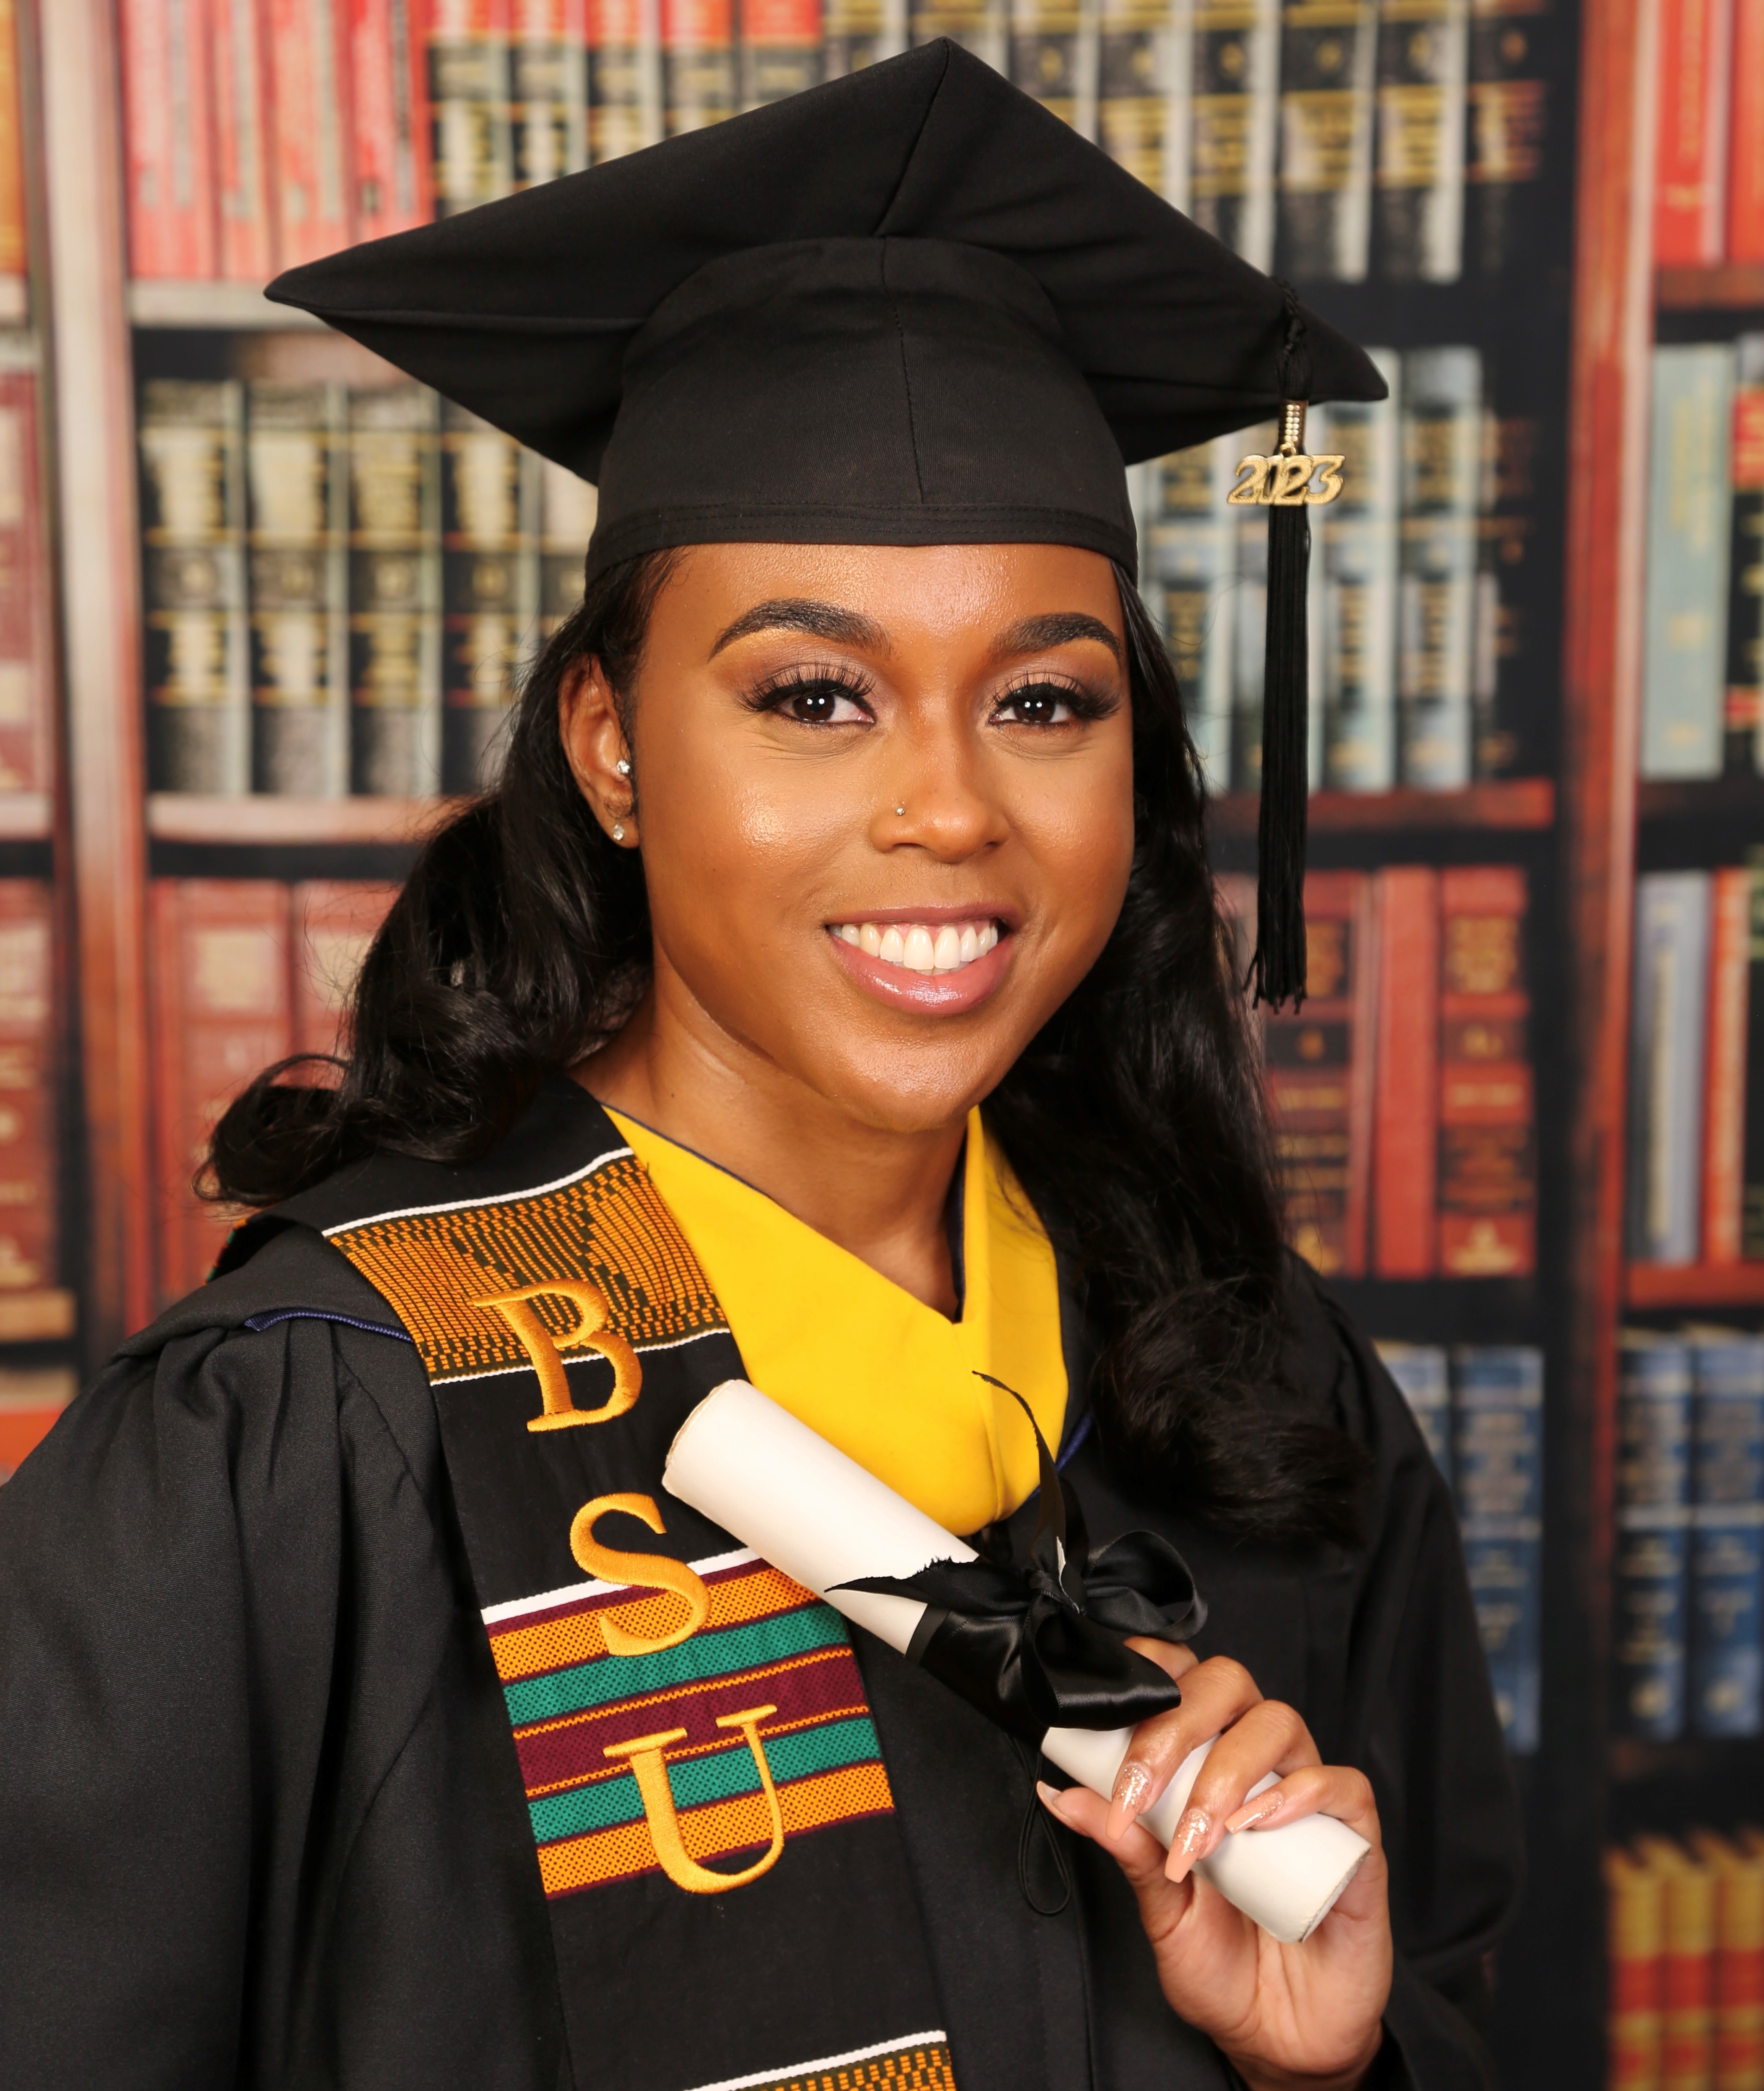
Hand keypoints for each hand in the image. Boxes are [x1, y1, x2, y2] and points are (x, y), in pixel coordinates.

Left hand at [1037, 1639, 1391, 2090]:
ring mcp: (1308, 1794)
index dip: (1151, 1670)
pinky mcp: (1355, 1835)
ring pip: (1277, 1723)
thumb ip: (1125, 1847)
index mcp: (1204, 1761)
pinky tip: (1259, 1826)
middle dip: (1174, 1726)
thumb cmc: (1220, 1963)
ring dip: (1226, 1772)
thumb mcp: (1159, 1906)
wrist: (1278, 2037)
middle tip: (1140, 1791)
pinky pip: (1340, 1783)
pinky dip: (1299, 1792)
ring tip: (1198, 1836)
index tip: (1111, 1705)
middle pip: (1226, 1684)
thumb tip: (1061, 1793)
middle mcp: (1255, 1763)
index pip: (1182, 1679)